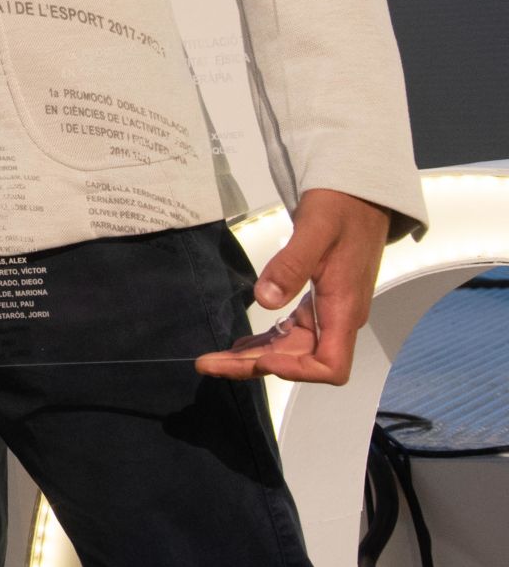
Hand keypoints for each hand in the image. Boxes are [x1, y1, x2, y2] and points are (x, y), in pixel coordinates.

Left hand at [194, 188, 391, 383]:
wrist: (359, 197)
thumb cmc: (341, 210)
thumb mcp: (315, 230)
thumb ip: (291, 265)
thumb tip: (265, 300)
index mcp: (343, 309)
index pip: (330, 366)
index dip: (297, 370)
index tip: (262, 359)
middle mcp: (336, 319)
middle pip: (298, 360)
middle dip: (254, 366)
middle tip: (208, 365)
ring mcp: (326, 313)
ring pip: (289, 348)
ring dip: (252, 357)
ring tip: (213, 360)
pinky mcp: (316, 303)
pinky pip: (289, 331)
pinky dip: (264, 341)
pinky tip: (240, 344)